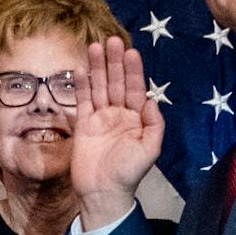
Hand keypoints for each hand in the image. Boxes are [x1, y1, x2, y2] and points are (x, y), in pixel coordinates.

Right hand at [70, 38, 163, 226]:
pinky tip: (80, 69)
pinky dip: (81, 86)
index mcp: (137, 118)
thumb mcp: (150, 150)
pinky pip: (82, 101)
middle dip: (114, 62)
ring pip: (99, 87)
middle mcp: (119, 114)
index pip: (136, 88)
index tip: (130, 52)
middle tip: (111, 41)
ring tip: (95, 47)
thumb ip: (155, 124)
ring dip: (97, 68)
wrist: (103, 193)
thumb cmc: (129, 174)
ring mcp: (100, 119)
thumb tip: (152, 100)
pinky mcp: (83, 126)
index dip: (133, 70)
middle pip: (116, 82)